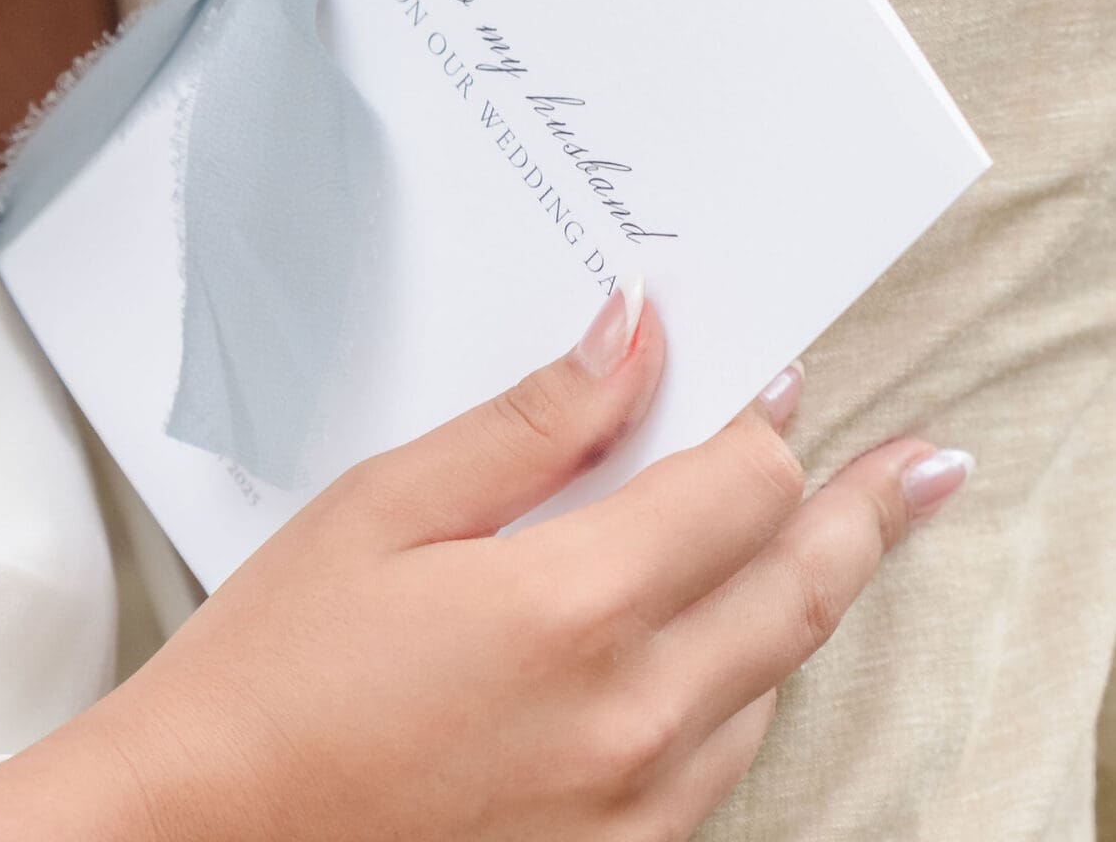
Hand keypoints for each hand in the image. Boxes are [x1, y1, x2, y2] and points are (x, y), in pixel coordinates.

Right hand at [0, 290, 969, 841]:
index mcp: (572, 611)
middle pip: (796, 589)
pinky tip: (732, 645)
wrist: (204, 836)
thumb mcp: (383, 508)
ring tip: (834, 532)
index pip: (738, 491)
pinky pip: (724, 759)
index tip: (771, 377)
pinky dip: (746, 683)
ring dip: (802, 595)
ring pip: (771, 680)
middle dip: (867, 510)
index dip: (762, 422)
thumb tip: (628, 337)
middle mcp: (631, 720)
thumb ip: (526, 423)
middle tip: (924, 465)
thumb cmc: (272, 670)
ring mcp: (632, 806)